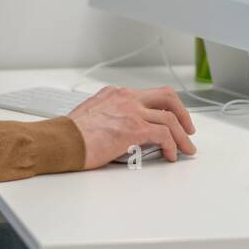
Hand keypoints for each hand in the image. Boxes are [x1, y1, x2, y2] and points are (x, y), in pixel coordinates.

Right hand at [67, 85, 196, 167]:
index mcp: (116, 93)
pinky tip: (171, 155)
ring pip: (170, 118)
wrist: (60, 140)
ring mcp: (132, 111)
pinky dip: (172, 146)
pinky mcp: (134, 128)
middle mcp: (126, 97)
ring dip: (182, 135)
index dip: (165, 107)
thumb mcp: (94, 115)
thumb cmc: (70, 134)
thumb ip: (113, 117)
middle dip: (182, 114)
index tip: (171, 119)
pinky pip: (164, 135)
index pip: (149, 95)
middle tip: (188, 129)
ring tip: (186, 149)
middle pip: (167, 97)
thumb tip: (126, 133)